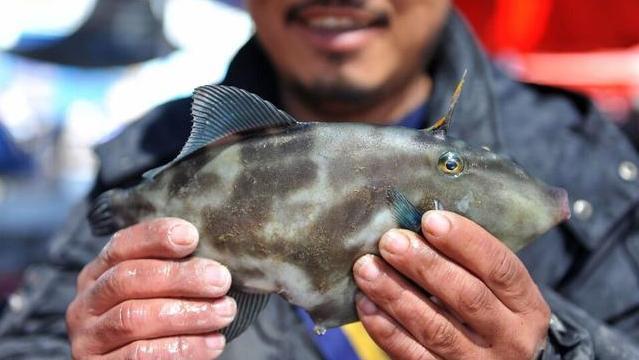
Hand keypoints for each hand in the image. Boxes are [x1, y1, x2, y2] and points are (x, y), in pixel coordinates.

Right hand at [67, 218, 234, 358]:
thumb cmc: (158, 322)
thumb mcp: (156, 291)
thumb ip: (171, 270)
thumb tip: (214, 253)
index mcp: (98, 274)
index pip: (121, 246)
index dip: (155, 237)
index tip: (192, 236)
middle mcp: (86, 303)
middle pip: (128, 279)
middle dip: (180, 277)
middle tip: (221, 280)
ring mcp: (89, 339)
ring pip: (134, 318)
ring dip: (187, 313)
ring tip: (225, 311)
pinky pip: (141, 355)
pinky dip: (182, 347)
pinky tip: (213, 342)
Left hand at [353, 211, 549, 359]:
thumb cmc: (489, 314)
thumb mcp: (497, 291)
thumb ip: (468, 262)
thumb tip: (418, 224)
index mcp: (526, 305)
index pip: (500, 267)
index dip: (465, 241)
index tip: (430, 220)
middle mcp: (510, 338)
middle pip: (467, 296)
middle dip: (424, 265)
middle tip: (391, 241)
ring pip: (436, 328)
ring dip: (396, 294)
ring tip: (367, 268)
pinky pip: (413, 356)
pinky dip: (387, 329)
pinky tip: (367, 305)